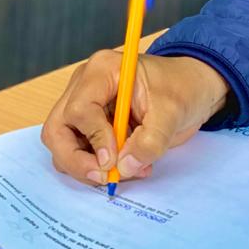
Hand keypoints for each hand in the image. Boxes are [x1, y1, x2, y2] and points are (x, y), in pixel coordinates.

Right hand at [41, 50, 229, 184]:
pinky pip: (80, 153)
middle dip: (77, 160)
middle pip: (58, 130)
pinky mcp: (89, 125)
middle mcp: (84, 86)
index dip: (94, 139)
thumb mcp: (172, 113)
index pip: (79, 109)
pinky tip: (127, 167)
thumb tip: (124, 168)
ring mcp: (83, 106)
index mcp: (102, 70)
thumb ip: (150, 142)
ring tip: (126, 170)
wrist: (191, 89)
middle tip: (105, 178)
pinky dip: (97, 167)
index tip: (114, 160)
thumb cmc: (181, 88)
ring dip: (88, 167)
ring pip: (63, 146)